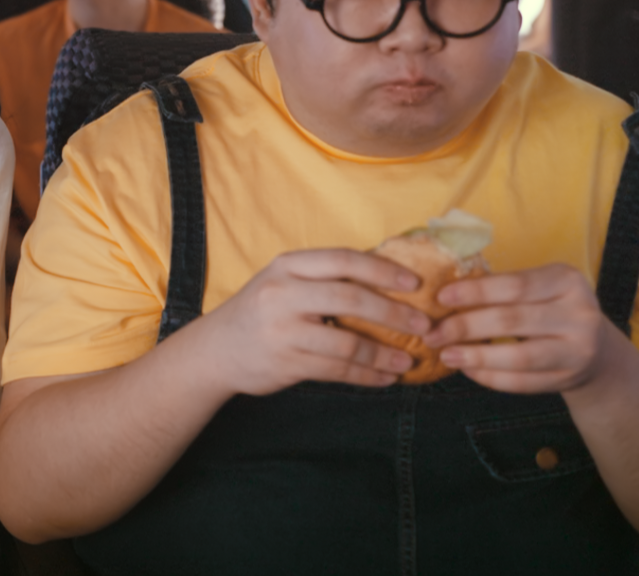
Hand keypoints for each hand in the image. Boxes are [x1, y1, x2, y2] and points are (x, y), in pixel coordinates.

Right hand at [190, 249, 429, 396]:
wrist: (215, 350)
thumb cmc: (260, 312)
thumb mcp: (283, 282)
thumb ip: (323, 279)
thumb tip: (386, 278)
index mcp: (287, 266)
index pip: (343, 260)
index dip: (383, 270)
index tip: (415, 282)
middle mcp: (282, 293)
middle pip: (350, 299)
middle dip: (393, 314)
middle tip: (423, 325)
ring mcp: (282, 330)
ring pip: (347, 342)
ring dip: (384, 354)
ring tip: (408, 361)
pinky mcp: (286, 362)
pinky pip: (337, 370)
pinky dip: (366, 375)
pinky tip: (384, 378)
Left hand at [426, 263, 613, 392]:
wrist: (597, 349)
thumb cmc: (551, 309)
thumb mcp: (540, 288)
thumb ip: (502, 288)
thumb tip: (445, 296)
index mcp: (567, 281)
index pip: (514, 285)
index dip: (475, 292)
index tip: (440, 298)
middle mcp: (579, 314)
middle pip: (512, 320)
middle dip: (465, 327)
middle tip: (432, 333)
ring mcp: (578, 350)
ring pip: (518, 357)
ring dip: (476, 357)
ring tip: (446, 355)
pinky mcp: (569, 378)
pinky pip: (522, 382)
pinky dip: (490, 377)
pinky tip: (469, 370)